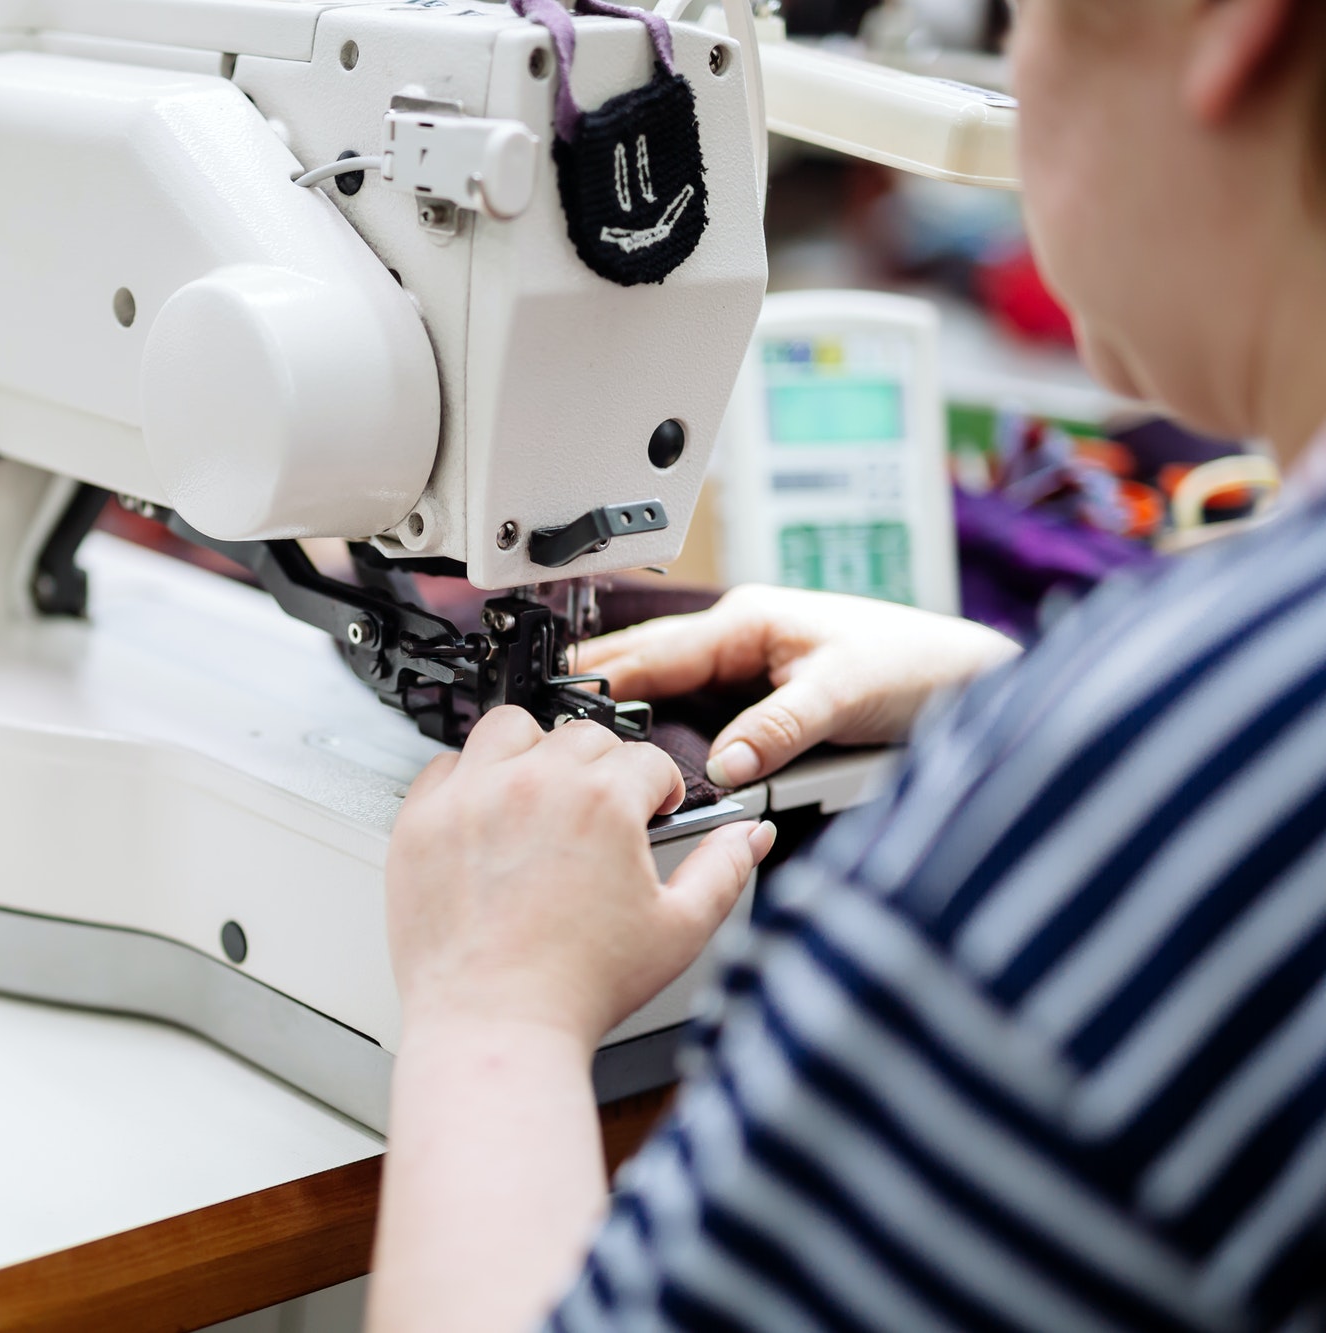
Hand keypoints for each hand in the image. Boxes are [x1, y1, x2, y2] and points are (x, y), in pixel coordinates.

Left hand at [386, 706, 775, 1046]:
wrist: (494, 1026)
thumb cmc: (579, 989)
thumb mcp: (679, 931)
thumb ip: (723, 870)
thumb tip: (752, 836)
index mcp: (602, 801)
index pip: (647, 759)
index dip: (660, 789)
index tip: (652, 812)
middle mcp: (534, 784)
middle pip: (582, 736)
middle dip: (604, 768)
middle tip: (601, 814)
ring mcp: (471, 797)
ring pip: (509, 729)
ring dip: (533, 751)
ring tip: (542, 796)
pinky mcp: (422, 820)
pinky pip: (446, 766)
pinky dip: (468, 782)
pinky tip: (486, 817)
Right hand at [578, 585, 1019, 787]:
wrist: (970, 675)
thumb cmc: (918, 662)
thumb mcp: (842, 695)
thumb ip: (778, 729)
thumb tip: (725, 765)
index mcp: (748, 619)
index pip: (657, 651)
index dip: (606, 678)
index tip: (559, 703)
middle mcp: (742, 635)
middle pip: (649, 660)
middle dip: (599, 681)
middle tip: (540, 714)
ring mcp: (749, 662)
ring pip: (669, 683)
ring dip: (629, 701)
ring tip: (577, 734)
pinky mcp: (763, 691)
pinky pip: (696, 706)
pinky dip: (664, 721)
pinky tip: (642, 743)